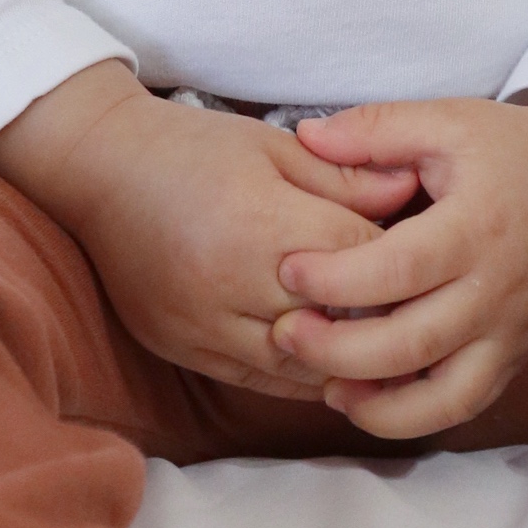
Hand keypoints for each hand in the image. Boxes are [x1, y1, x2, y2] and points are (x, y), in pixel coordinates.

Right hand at [0, 61, 421, 399]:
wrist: (99, 170)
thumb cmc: (193, 147)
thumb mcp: (274, 146)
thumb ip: (345, 177)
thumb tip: (412, 190)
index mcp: (257, 225)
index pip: (357, 261)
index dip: (399, 258)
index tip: (428, 251)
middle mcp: (229, 286)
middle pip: (337, 323)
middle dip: (381, 314)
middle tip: (423, 304)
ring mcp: (202, 326)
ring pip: (302, 367)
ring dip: (346, 357)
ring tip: (385, 339)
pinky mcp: (183, 349)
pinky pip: (260, 381)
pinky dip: (301, 373)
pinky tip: (330, 356)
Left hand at [267, 88, 527, 438]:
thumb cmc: (512, 148)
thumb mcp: (448, 120)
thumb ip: (375, 129)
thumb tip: (304, 138)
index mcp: (478, 226)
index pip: (399, 268)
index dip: (337, 278)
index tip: (287, 271)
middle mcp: (498, 290)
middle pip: (412, 342)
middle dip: (338, 349)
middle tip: (283, 332)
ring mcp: (512, 332)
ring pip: (443, 397)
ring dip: (376, 404)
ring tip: (323, 384)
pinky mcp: (516, 357)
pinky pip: (464, 405)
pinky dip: (413, 416)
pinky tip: (364, 400)